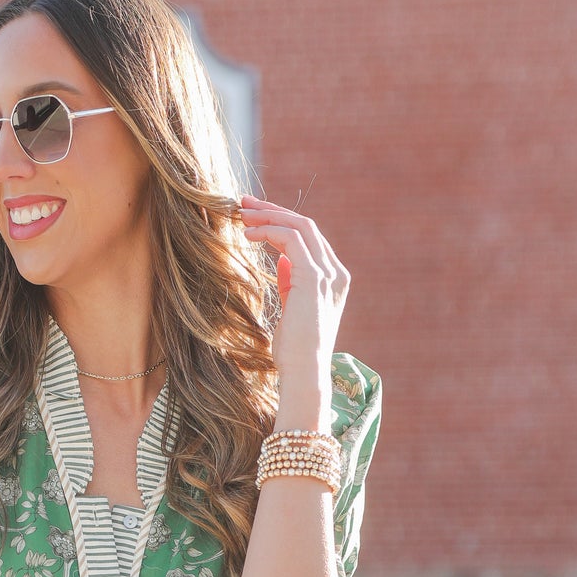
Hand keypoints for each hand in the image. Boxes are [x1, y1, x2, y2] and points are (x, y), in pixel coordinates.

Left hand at [239, 194, 349, 426]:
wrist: (304, 373)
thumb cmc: (294, 352)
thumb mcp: (292, 311)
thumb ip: (291, 284)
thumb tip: (281, 262)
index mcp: (333, 280)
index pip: (308, 238)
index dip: (280, 222)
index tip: (253, 217)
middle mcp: (336, 272)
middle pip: (305, 224)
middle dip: (272, 210)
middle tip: (242, 203)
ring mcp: (328, 273)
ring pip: (299, 225)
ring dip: (267, 216)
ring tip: (240, 216)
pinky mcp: (315, 277)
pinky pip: (290, 238)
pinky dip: (268, 231)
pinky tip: (248, 235)